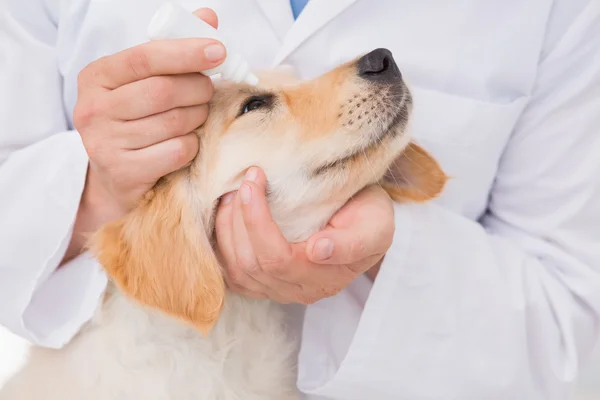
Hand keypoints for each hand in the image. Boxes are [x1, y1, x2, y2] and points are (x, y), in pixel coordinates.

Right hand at [63, 9, 222, 263]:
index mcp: (96, 76)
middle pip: (164, 91)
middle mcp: (93, 109)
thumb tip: (208, 18)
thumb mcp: (145, 81)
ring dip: (198, 117)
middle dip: (198, 89)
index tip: (219, 51)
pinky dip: (192, 145)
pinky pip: (178, 151)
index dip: (186, 52)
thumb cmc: (135, 120)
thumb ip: (173, 50)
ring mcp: (105, 143)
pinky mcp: (123, 171)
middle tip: (209, 91)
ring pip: (175, 122)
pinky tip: (186, 142)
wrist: (115, 177)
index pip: (145, 56)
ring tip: (196, 116)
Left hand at [214, 167, 394, 304]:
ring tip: (234, 192)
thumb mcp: (376, 225)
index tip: (254, 179)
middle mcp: (299, 290)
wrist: (364, 221)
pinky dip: (222, 241)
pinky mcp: (261, 282)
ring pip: (236, 269)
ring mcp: (277, 289)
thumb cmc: (370, 218)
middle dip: (239, 217)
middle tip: (244, 179)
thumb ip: (353, 243)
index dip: (257, 220)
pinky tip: (228, 213)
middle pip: (251, 264)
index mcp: (326, 278)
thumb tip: (318, 251)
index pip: (278, 259)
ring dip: (227, 228)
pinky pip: (231, 271)